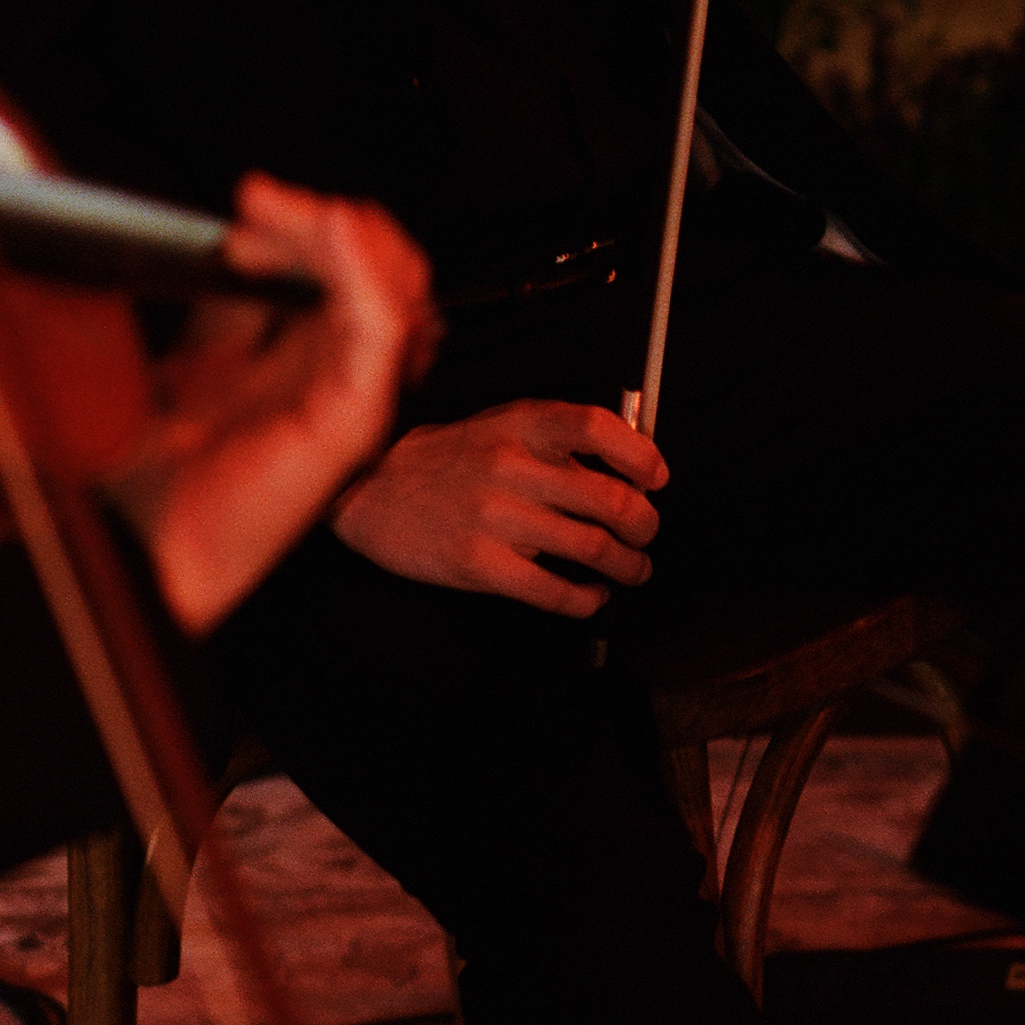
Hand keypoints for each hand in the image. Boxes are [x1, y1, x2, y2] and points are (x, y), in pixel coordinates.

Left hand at [124, 176, 433, 631]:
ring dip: (338, 230)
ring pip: (395, 281)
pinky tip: (331, 227)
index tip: (243, 212)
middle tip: (255, 206)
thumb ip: (228, 309)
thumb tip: (240, 243)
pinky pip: (383, 326)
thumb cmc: (164, 481)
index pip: (349, 264)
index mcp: (314, 363)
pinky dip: (363, 268)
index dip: (304, 223)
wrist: (147, 548)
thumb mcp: (191, 360)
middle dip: (323, 217)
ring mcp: (355, 396)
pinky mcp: (353, 418)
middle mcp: (345, 377)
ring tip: (277, 216)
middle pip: (384, 264)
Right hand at [331, 398, 664, 616]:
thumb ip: (555, 439)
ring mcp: (496, 518)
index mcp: (520, 424)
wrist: (369, 491)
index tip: (655, 478)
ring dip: (628, 566)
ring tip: (632, 569)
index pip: (599, 428)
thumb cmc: (443, 459)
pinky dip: (587, 599)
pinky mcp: (481, 565)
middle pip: (611, 499)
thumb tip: (628, 459)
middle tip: (646, 534)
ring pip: (593, 549)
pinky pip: (556, 591)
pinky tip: (591, 594)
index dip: (642, 456)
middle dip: (645, 525)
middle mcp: (511, 467)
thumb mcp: (497, 425)